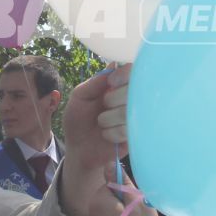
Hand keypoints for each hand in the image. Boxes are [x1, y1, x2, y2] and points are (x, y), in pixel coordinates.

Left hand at [60, 66, 129, 215]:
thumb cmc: (79, 120)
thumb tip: (113, 67)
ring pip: (132, 110)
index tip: (111, 82)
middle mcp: (132, 99)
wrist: (79, 149)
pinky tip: (107, 135)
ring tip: (102, 123)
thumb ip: (94, 83)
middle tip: (104, 105)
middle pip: (136, 89)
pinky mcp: (137, 135)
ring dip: (110, 117)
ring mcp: (137, 117)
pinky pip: (129, 129)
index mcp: (119, 85)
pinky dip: (113, 132)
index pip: (134, 70)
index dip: (125, 74)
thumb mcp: (80, 97)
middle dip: (114, 98)